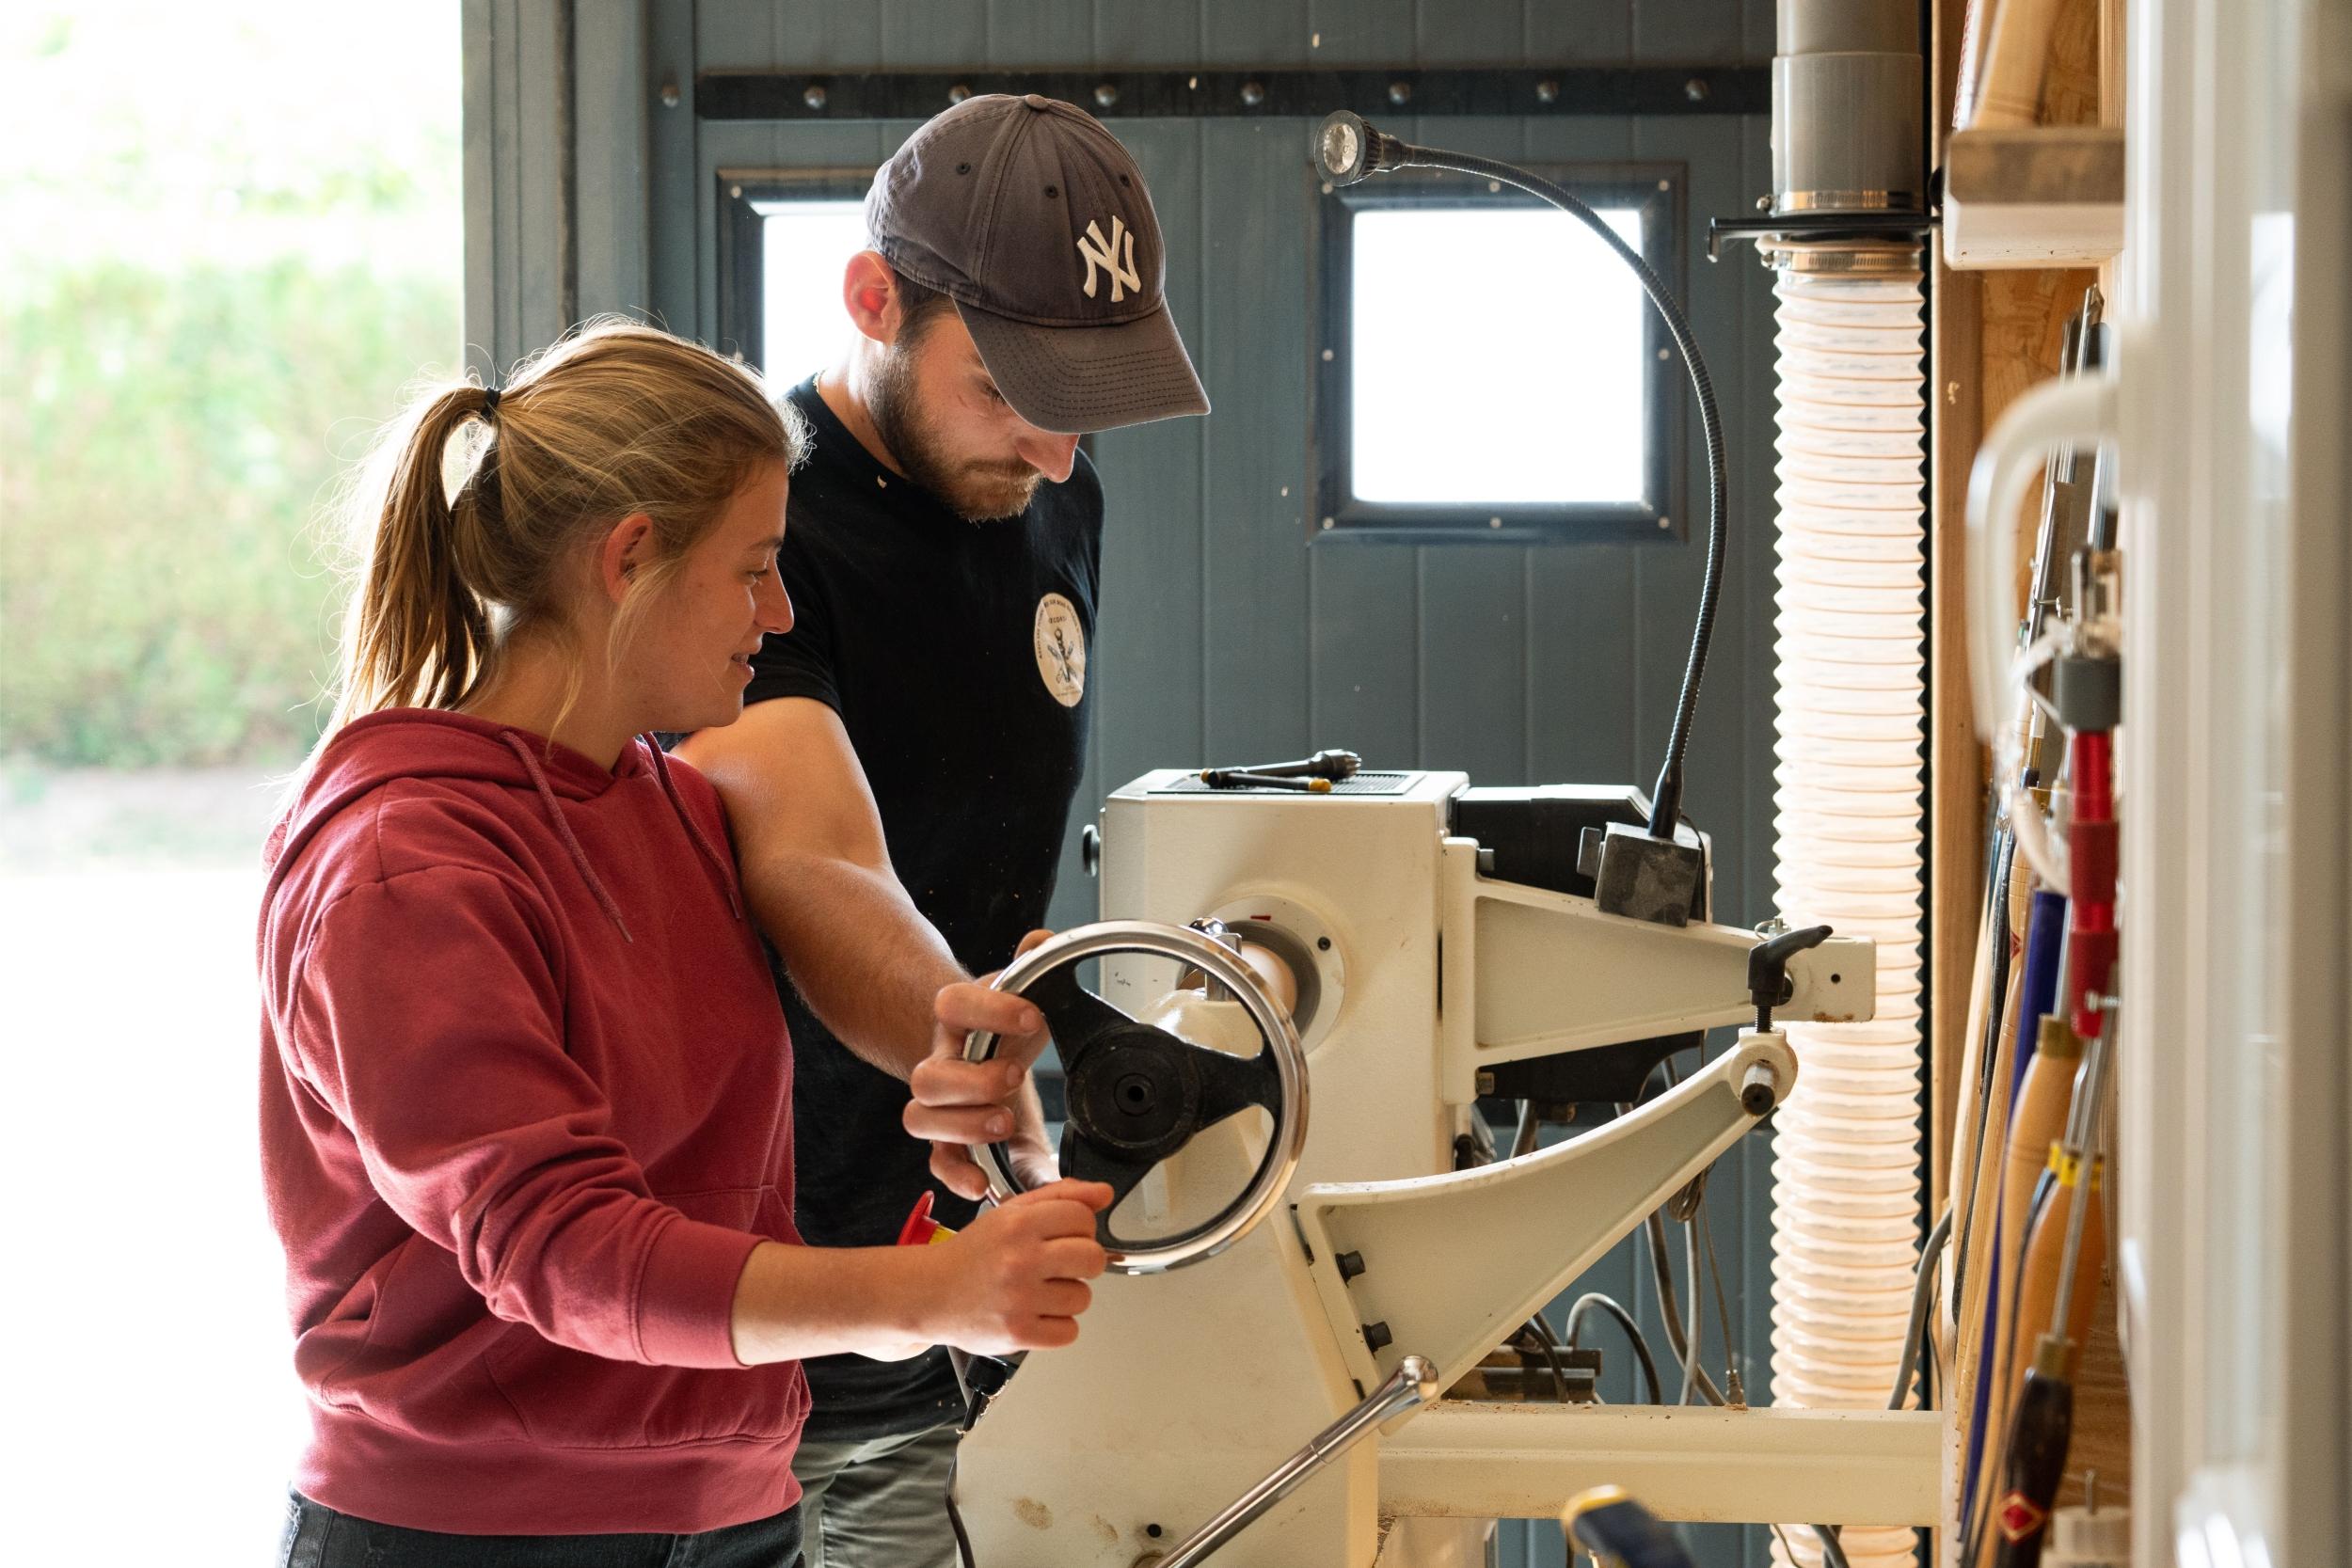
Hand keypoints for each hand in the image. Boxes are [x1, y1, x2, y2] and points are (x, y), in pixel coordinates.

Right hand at [906, 929, 1059, 1199]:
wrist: (981, 1055)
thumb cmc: (1002, 1027)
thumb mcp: (1021, 993)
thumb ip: (1034, 964)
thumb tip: (1043, 939)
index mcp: (958, 1020)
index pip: (953, 1004)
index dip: (988, 1008)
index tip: (1032, 1014)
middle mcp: (941, 1062)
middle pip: (927, 1076)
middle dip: (972, 1081)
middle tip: (1014, 1076)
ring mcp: (940, 1105)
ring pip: (922, 1119)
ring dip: (963, 1126)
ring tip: (1005, 1122)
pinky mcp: (950, 1141)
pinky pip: (937, 1162)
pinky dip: (957, 1177)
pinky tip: (982, 1185)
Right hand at [919, 1180, 1113, 1353]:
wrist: (930, 1293)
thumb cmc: (974, 1254)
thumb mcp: (1012, 1213)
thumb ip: (1060, 1196)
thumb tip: (1103, 1193)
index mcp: (1019, 1224)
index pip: (1084, 1218)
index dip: (1080, 1228)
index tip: (1063, 1237)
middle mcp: (1020, 1260)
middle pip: (1093, 1258)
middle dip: (1082, 1262)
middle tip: (1058, 1266)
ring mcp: (1020, 1299)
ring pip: (1083, 1297)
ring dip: (1067, 1296)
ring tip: (1039, 1292)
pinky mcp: (1019, 1334)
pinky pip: (1070, 1332)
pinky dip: (1057, 1326)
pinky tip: (1035, 1313)